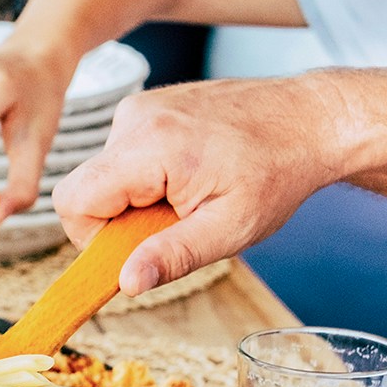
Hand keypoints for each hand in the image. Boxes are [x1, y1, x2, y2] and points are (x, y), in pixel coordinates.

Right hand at [52, 76, 343, 294]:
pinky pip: (122, 154)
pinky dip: (146, 174)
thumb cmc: (278, 172)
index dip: (94, 235)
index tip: (137, 243)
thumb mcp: (230, 228)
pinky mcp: (148, 104)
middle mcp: (135, 118)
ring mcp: (140, 106)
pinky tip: (190, 173)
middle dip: (117, 217)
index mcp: (150, 147)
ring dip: (136, 196)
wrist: (311, 119)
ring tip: (190, 193)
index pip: (74, 200)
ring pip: (104, 173)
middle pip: (85, 187)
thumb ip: (173, 256)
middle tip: (172, 221)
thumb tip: (126, 282)